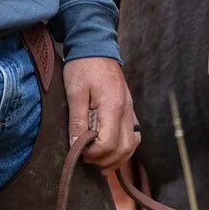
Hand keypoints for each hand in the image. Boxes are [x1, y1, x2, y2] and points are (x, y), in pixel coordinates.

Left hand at [63, 56, 138, 171]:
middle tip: (85, 158)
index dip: (93, 153)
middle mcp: (127, 111)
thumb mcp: (74, 92)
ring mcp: (131, 111)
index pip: (109, 143)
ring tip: (98, 163)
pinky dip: (124, 149)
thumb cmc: (83, 66)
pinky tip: (111, 154)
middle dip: (104, 160)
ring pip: (132, 145)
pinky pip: (133, 136)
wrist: (96, 46)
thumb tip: (76, 145)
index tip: (78, 150)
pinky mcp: (129, 110)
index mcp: (113, 106)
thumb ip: (77, 120)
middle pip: (123, 149)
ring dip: (116, 159)